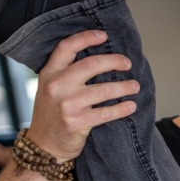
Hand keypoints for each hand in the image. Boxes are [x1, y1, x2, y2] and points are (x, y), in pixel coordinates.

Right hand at [28, 30, 139, 161]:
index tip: (104, 35)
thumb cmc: (52, 113)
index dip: (86, 38)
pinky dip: (122, 108)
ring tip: (135, 86)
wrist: (44, 145)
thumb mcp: (50, 87)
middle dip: (114, 61)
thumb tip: (100, 59)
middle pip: (91, 65)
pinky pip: (106, 112)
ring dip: (124, 86)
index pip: (66, 47)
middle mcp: (56, 85)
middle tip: (128, 63)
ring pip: (104, 89)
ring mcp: (66, 104)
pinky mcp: (77, 121)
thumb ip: (66, 73)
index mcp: (49, 73)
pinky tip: (131, 106)